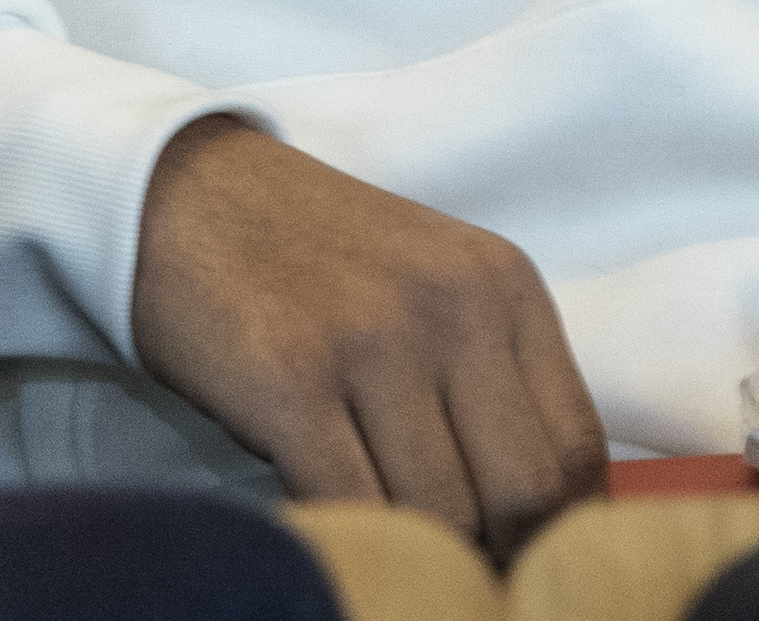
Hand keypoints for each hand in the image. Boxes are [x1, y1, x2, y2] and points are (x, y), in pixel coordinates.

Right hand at [130, 116, 607, 559]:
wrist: (181, 192)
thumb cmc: (311, 262)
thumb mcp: (432, 290)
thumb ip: (490, 383)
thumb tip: (536, 521)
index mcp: (504, 285)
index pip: (577, 450)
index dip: (556, 529)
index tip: (517, 555)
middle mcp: (454, 306)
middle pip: (525, 494)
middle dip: (494, 552)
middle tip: (452, 567)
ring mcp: (372, 339)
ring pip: (442, 516)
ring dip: (417, 552)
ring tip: (386, 538)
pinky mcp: (290, 379)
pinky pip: (352, 508)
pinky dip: (350, 538)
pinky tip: (328, 517)